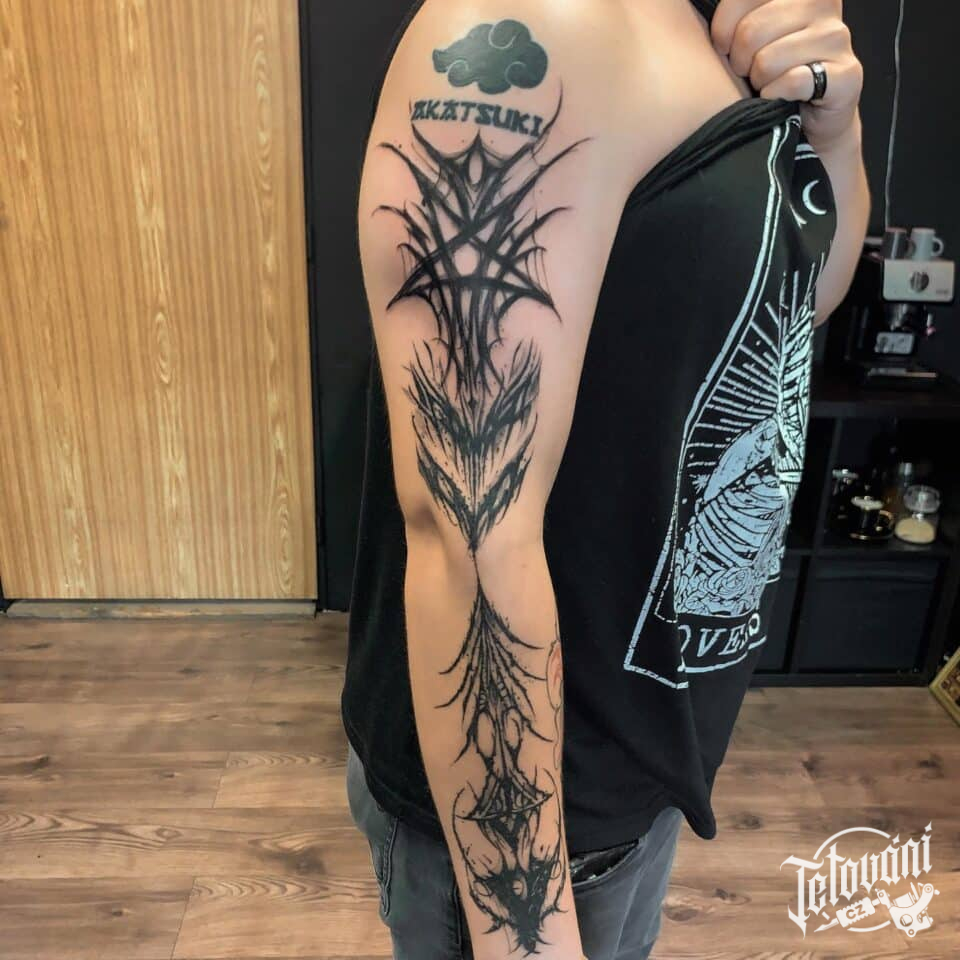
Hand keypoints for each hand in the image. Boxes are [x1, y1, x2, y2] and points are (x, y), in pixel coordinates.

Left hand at [710, 0, 863, 152]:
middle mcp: (822, 2)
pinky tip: (783, 98)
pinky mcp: (847, 73)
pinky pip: (790, 84)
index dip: (722, 29)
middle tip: (750, 73)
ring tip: (768, 85)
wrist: (810, 118)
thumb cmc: (771, 72)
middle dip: (740, 62)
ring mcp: (837, 36)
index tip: (727, 47)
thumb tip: (692, 6)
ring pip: (768, 60)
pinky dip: (776, 98)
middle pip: (750, 31)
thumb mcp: (749, 34)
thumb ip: (734, 15)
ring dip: (760, 82)